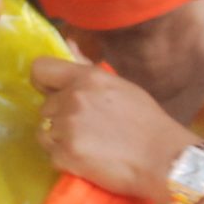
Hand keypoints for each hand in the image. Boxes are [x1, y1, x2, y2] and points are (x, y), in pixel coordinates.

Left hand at [33, 57, 194, 203]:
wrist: (163, 160)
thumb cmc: (147, 122)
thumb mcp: (120, 86)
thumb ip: (87, 67)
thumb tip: (67, 43)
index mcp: (87, 78)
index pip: (40, 69)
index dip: (43, 83)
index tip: (52, 93)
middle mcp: (73, 99)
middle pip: (45, 107)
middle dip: (60, 117)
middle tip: (88, 127)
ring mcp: (67, 128)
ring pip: (45, 132)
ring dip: (61, 139)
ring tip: (89, 144)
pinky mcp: (66, 156)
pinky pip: (52, 155)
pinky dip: (66, 160)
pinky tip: (89, 160)